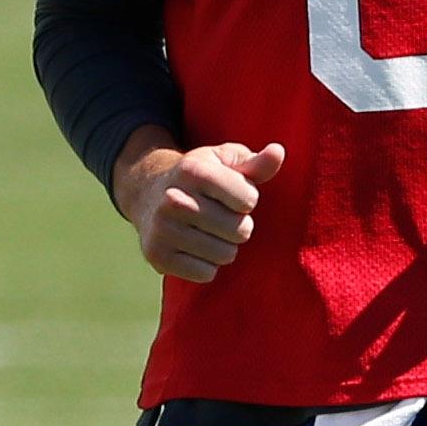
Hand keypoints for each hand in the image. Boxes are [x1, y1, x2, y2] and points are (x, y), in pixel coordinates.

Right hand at [115, 138, 285, 285]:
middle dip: (239, 225)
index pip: (249, 200)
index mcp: (193, 171)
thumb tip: (278, 152)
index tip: (233, 195)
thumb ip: (257, 163)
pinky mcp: (157, 257)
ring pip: (226, 254)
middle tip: (219, 216)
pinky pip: (206, 274)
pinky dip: (207, 265)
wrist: (149, 194)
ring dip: (225, 246)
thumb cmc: (201, 177)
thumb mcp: (225, 162)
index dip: (247, 200)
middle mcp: (173, 199)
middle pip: (240, 230)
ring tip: (208, 231)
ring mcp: (162, 229)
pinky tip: (194, 247)